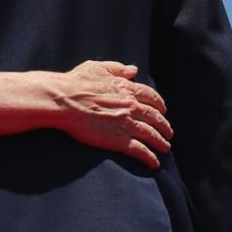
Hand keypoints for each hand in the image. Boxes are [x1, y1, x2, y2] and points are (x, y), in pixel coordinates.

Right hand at [50, 61, 172, 168]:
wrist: (63, 100)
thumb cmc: (75, 82)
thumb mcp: (97, 68)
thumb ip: (117, 68)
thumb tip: (133, 69)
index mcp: (126, 88)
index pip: (151, 97)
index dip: (159, 105)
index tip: (162, 110)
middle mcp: (131, 106)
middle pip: (156, 117)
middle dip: (164, 125)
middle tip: (168, 132)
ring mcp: (126, 123)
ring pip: (152, 135)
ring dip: (161, 142)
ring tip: (165, 147)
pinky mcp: (119, 140)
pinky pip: (140, 151)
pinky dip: (150, 157)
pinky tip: (154, 163)